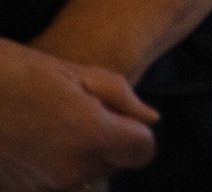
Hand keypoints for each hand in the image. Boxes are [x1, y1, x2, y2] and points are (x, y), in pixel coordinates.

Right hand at [0, 38, 156, 189]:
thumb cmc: (22, 71)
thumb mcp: (78, 73)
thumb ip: (121, 98)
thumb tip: (150, 119)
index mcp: (91, 135)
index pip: (143, 150)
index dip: (138, 133)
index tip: (124, 119)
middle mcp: (71, 170)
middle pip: (113, 166)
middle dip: (109, 142)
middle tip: (83, 112)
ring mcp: (44, 187)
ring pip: (86, 178)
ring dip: (83, 158)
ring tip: (60, 127)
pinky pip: (55, 185)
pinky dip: (56, 169)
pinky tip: (40, 143)